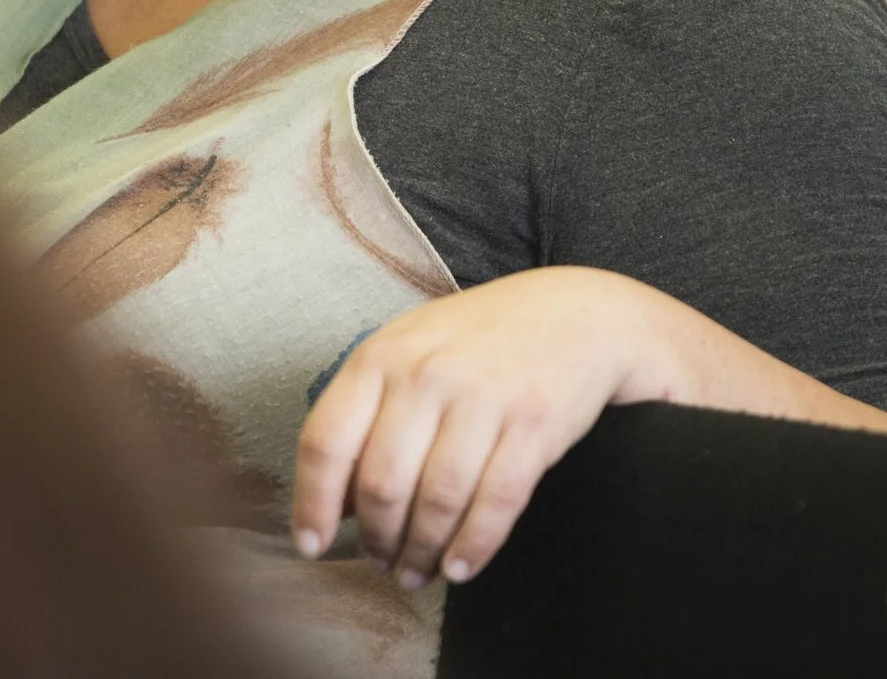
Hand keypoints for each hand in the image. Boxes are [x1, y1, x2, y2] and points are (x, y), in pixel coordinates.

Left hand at [289, 266, 680, 590]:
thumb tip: (336, 501)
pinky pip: (496, 503)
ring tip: (416, 572)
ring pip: (437, 501)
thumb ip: (367, 412)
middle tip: (380, 563)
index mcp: (381, 356)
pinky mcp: (534, 424)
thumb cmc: (478, 341)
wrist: (574, 313)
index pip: (326, 441)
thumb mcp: (408, 352)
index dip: (313, 504)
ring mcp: (483, 398)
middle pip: (382, 484)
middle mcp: (426, 374)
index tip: (312, 545)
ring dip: (421, 552)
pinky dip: (473, 546)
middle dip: (377, 539)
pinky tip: (459, 567)